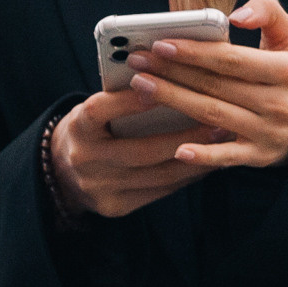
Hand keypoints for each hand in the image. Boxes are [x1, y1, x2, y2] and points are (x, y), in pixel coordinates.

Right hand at [48, 86, 227, 218]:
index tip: (159, 87)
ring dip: (195, 159)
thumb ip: (124, 98)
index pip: (99, 111)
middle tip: (218, 122)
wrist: (64, 172)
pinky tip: (207, 162)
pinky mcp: (115, 206)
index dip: (127, 101)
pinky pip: (159, 191)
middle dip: (184, 137)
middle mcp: (84, 159)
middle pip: (139, 150)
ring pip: (157, 175)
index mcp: (77, 127)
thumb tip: (173, 79)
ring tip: (223, 143)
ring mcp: (99, 187)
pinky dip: (186, 176)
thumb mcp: (97, 110)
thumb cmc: (94, 129)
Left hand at [123, 0, 287, 167]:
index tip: (160, 44)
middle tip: (137, 62)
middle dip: (172, 73)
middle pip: (215, 86)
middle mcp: (282, 104)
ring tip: (141, 86)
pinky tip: (176, 149)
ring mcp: (270, 133)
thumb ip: (268, 11)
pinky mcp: (259, 156)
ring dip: (173, 100)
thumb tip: (237, 15)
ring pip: (212, 115)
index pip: (232, 60)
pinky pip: (226, 156)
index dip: (194, 52)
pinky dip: (202, 155)